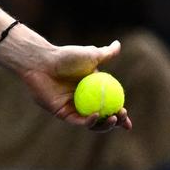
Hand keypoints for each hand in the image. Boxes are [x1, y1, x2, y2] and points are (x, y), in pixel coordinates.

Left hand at [17, 40, 133, 131]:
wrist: (43, 61)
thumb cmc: (65, 56)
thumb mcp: (91, 55)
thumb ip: (106, 53)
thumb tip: (118, 44)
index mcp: (93, 91)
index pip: (110, 106)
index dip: (120, 115)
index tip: (127, 117)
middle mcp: (83, 102)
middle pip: (103, 118)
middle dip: (116, 122)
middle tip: (121, 115)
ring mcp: (73, 108)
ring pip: (92, 123)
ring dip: (105, 125)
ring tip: (113, 117)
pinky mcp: (61, 113)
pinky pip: (78, 121)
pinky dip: (89, 121)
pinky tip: (97, 115)